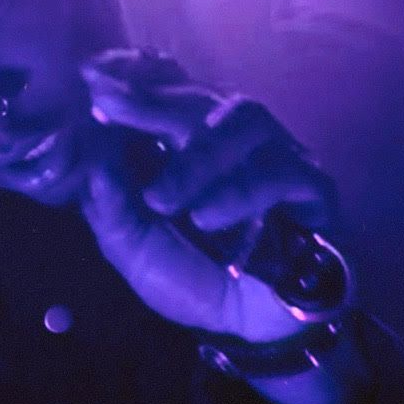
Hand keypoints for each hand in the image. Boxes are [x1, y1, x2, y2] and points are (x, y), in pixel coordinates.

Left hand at [78, 48, 340, 344]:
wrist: (256, 326)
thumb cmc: (196, 276)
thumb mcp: (137, 250)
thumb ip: (113, 211)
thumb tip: (95, 165)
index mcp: (186, 141)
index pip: (164, 92)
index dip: (132, 80)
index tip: (91, 77)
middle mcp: (231, 135)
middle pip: (199, 96)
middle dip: (151, 99)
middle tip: (108, 105)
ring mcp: (275, 153)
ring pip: (243, 120)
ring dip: (197, 156)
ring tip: (162, 199)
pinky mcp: (312, 186)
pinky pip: (281, 171)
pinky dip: (239, 191)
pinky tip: (208, 217)